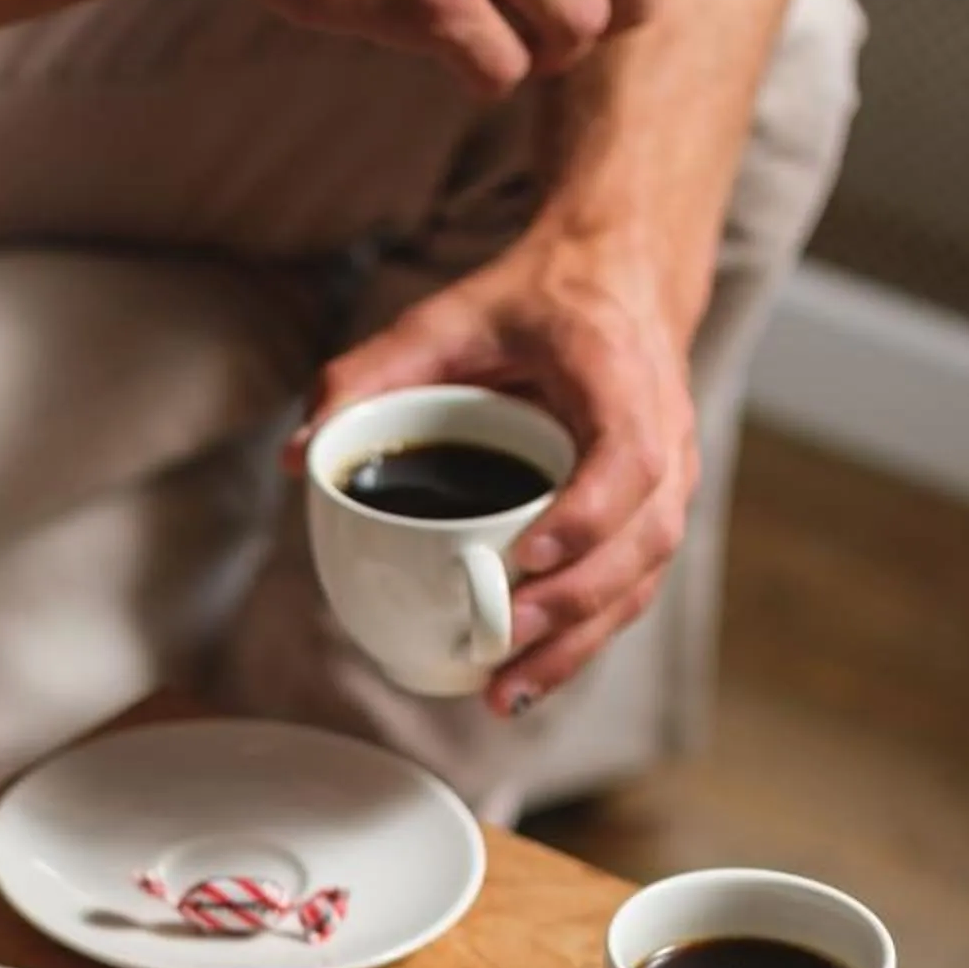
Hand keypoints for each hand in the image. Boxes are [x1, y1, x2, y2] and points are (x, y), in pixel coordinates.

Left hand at [288, 240, 699, 713]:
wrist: (618, 277)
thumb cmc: (534, 302)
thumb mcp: (446, 317)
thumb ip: (368, 373)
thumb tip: (298, 454)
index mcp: (616, 372)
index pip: (627, 454)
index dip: (586, 513)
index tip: (525, 556)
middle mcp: (662, 429)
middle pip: (644, 536)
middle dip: (574, 602)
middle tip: (502, 641)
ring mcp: (670, 477)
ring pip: (643, 575)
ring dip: (580, 641)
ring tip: (508, 690)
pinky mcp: (655, 514)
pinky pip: (632, 586)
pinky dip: (585, 638)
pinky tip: (527, 678)